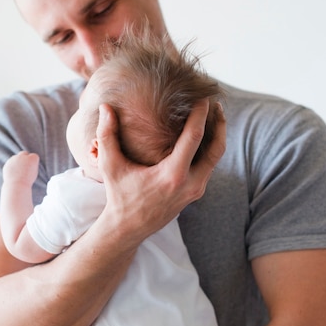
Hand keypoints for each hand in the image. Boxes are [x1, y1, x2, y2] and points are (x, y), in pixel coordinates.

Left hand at [2, 151, 39, 185]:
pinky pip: (10, 163)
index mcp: (32, 158)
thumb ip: (31, 165)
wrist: (17, 185)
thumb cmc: (28, 180)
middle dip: (25, 158)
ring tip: (19, 172)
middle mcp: (23, 156)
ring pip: (16, 158)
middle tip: (25, 166)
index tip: (32, 167)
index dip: (33, 162)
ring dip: (18, 162)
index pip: (34, 156)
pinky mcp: (7, 163)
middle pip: (24, 153)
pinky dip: (12, 167)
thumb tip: (27, 163)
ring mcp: (14, 158)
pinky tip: (14, 173)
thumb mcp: (34, 172)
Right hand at [96, 99, 225, 239]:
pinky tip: (203, 135)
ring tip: (213, 116)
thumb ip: (107, 135)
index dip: (201, 115)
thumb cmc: (119, 195)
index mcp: (172, 175)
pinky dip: (209, 148)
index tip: (203, 97)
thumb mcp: (110, 166)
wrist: (128, 228)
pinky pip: (209, 166)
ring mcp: (195, 190)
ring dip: (217, 136)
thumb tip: (105, 107)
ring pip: (215, 158)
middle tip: (215, 103)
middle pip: (216, 148)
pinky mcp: (195, 193)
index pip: (194, 138)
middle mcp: (189, 184)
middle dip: (219, 124)